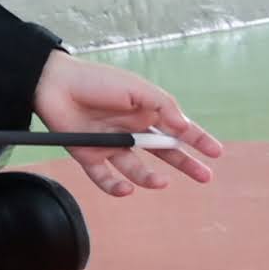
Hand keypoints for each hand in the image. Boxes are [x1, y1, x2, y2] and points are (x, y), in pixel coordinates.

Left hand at [34, 52, 218, 196]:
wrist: (52, 83)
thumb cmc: (96, 80)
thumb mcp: (136, 89)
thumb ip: (163, 106)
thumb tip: (185, 127)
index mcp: (146, 111)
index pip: (179, 128)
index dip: (198, 140)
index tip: (216, 152)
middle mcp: (131, 130)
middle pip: (164, 152)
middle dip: (185, 164)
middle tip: (205, 176)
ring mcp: (111, 144)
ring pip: (136, 168)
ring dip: (149, 177)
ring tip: (160, 181)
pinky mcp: (88, 154)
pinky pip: (104, 176)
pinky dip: (115, 186)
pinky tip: (126, 188)